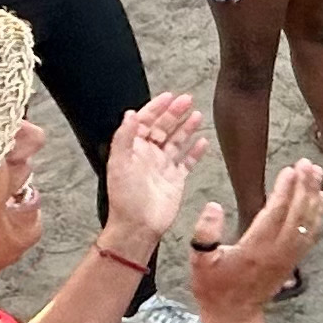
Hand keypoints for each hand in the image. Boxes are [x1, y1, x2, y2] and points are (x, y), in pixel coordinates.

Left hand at [102, 93, 208, 242]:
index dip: (156, 108)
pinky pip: (187, 161)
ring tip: (197, 115)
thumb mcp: (119, 163)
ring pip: (177, 141)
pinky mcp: (176, 180)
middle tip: (187, 100)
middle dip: (175, 113)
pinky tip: (202, 141)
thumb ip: (124, 137)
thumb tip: (129, 113)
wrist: (138, 226)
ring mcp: (163, 167)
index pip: (145, 121)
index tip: (168, 97)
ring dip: (186, 127)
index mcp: (134, 149)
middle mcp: (149, 156)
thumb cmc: (125, 199)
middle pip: (163, 128)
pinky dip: (195, 151)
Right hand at [191, 159, 322, 314]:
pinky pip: (309, 235)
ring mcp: (287, 257)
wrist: (234, 315)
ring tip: (318, 174)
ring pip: (307, 223)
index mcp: (255, 248)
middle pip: (296, 214)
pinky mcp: (292, 261)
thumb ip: (205, 234)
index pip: (275, 213)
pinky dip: (318, 216)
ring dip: (313, 197)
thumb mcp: (199, 261)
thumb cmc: (214, 287)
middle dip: (304, 187)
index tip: (290, 170)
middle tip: (307, 164)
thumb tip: (213, 206)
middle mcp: (276, 251)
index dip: (284, 191)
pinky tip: (322, 200)